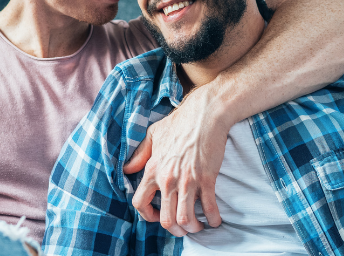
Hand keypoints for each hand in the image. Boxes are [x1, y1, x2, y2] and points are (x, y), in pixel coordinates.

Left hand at [122, 86, 232, 235]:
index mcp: (153, 170)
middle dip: (174, 229)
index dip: (146, 216)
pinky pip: (209, 208)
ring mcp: (187, 181)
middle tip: (181, 228)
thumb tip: (128, 169)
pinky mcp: (207, 179)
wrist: (204, 114)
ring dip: (192, 228)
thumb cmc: (179, 122)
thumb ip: (140, 155)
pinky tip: (215, 220)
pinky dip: (213, 219)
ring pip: (185, 219)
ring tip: (197, 225)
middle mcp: (167, 179)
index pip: (140, 203)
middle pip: (165, 219)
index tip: (156, 217)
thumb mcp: (153, 135)